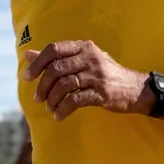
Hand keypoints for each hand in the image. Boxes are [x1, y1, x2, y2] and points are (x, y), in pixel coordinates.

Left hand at [24, 40, 147, 119]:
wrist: (135, 88)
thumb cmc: (105, 74)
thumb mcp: (83, 60)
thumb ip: (57, 57)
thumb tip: (28, 55)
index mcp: (84, 47)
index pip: (54, 49)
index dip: (38, 63)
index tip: (27, 77)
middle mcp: (90, 58)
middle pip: (56, 69)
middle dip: (43, 85)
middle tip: (38, 98)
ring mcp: (97, 75)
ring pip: (64, 85)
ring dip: (52, 99)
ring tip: (50, 108)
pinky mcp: (102, 93)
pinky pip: (75, 100)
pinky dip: (63, 109)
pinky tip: (59, 116)